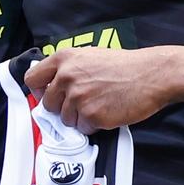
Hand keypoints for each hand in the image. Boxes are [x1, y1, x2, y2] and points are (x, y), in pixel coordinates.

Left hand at [23, 47, 177, 133]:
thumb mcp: (90, 55)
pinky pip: (83, 129)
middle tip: (82, 103)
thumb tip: (51, 85)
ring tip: (100, 104)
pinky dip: (94, 125)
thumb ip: (68, 68)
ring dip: (80, 118)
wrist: (151, 75)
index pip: (32, 79)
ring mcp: (78, 97)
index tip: (48, 95)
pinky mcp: (91, 115)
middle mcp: (67, 77)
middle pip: (48, 104)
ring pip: (66, 120)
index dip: (39, 91)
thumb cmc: (124, 65)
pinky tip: (108, 111)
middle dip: (62, 108)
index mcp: (64, 59)